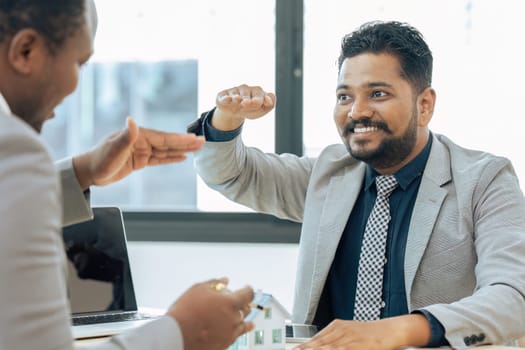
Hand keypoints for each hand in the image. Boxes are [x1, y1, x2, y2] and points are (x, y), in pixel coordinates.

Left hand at [72, 117, 204, 188]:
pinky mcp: (140, 161)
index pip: (163, 138)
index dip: (179, 139)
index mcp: (138, 136)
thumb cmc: (99, 160)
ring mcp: (142, 151)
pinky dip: (171, 158)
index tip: (194, 138)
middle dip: (186, 142)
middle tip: (203, 141)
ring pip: (166, 150)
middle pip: (168, 142)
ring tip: (198, 148)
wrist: (89, 172)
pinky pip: (159, 159)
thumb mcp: (113, 149)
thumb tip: (132, 120)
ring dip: (182, 149)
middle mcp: (142, 141)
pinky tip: (182, 157)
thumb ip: (126, 136)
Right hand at [167, 278, 254, 349]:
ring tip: (245, 312)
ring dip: (242, 315)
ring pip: (243, 322)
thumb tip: (224, 281)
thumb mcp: (198, 289)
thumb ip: (215, 284)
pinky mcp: (225, 343)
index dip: (247, 290)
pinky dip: (243, 329)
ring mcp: (230, 332)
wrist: (176, 335)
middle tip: (238, 300)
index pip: (248, 294)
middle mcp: (234, 318)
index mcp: (230, 302)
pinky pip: (238, 334)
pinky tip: (247, 327)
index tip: (246, 288)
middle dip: (242, 303)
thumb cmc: (186, 311)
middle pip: (245, 308)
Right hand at [212, 84, 275, 130]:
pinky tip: (228, 99)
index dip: (262, 99)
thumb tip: (269, 101)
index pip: (261, 94)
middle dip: (249, 100)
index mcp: (257, 91)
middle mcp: (245, 89)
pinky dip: (226, 98)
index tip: (263, 102)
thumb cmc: (250, 109)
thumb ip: (270, 105)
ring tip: (239, 102)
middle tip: (249, 103)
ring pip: (237, 96)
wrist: (233, 113)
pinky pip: (224, 97)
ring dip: (238, 99)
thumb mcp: (261, 110)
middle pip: (248, 95)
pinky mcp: (223, 96)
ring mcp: (234, 92)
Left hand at [293, 315, 430, 349]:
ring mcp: (349, 338)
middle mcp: (341, 330)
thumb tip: (319, 345)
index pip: (316, 339)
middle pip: (319, 343)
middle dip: (306, 349)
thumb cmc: (370, 333)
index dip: (304, 346)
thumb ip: (335, 340)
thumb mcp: (349, 332)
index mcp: (337, 326)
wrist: (390, 330)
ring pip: (329, 347)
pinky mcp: (359, 345)